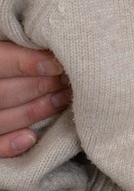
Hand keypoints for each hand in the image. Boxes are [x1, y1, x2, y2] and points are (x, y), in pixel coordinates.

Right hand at [0, 40, 70, 157]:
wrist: (5, 78)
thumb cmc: (8, 59)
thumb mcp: (7, 45)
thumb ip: (21, 47)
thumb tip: (53, 50)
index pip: (1, 62)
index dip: (28, 63)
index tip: (57, 64)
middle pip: (5, 92)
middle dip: (42, 86)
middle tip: (69, 79)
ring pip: (5, 118)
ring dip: (38, 110)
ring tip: (65, 98)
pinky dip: (11, 145)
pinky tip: (31, 137)